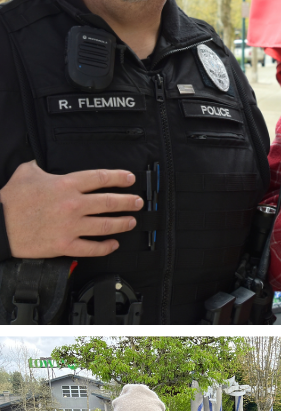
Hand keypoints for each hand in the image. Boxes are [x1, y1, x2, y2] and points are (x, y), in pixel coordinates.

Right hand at [0, 161, 142, 258]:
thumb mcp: (26, 173)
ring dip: (122, 223)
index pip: (99, 178)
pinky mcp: (65, 245)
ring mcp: (70, 226)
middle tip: (138, 202)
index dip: (118, 178)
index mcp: (64, 185)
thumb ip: (41, 166)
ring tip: (131, 221)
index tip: (130, 178)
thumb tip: (47, 162)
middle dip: (128, 201)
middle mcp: (72, 205)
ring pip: (105, 225)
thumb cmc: (11, 199)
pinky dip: (106, 247)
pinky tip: (114, 244)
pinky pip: (92, 248)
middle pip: (108, 202)